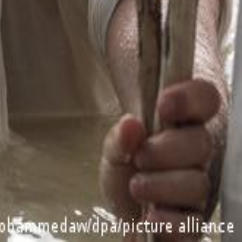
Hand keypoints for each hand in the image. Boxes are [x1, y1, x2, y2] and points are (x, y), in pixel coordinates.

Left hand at [100, 79, 221, 239]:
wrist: (123, 208)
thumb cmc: (126, 168)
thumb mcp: (114, 148)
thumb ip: (120, 136)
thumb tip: (131, 124)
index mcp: (181, 124)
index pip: (203, 99)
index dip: (190, 98)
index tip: (164, 104)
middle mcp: (196, 153)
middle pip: (201, 143)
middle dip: (165, 150)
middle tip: (140, 157)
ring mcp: (198, 185)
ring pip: (197, 182)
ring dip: (161, 185)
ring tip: (136, 187)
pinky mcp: (194, 218)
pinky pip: (193, 221)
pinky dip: (170, 220)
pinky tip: (152, 216)